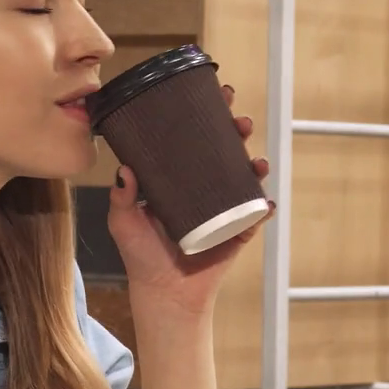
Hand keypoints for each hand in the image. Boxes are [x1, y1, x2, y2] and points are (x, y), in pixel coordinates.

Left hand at [107, 84, 271, 317]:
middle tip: (238, 118)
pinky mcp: (237, 233)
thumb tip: (126, 170)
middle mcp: (205, 189)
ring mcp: (224, 210)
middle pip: (226, 151)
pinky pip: (255, 216)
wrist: (162, 293)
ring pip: (245, 178)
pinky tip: (265, 199)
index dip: (206, 116)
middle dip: (236, 131)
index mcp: (180, 180)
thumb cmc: (141, 255)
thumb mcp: (123, 220)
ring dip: (254, 162)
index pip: (196, 140)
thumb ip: (122, 196)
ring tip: (254, 157)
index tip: (213, 95)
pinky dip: (263, 207)